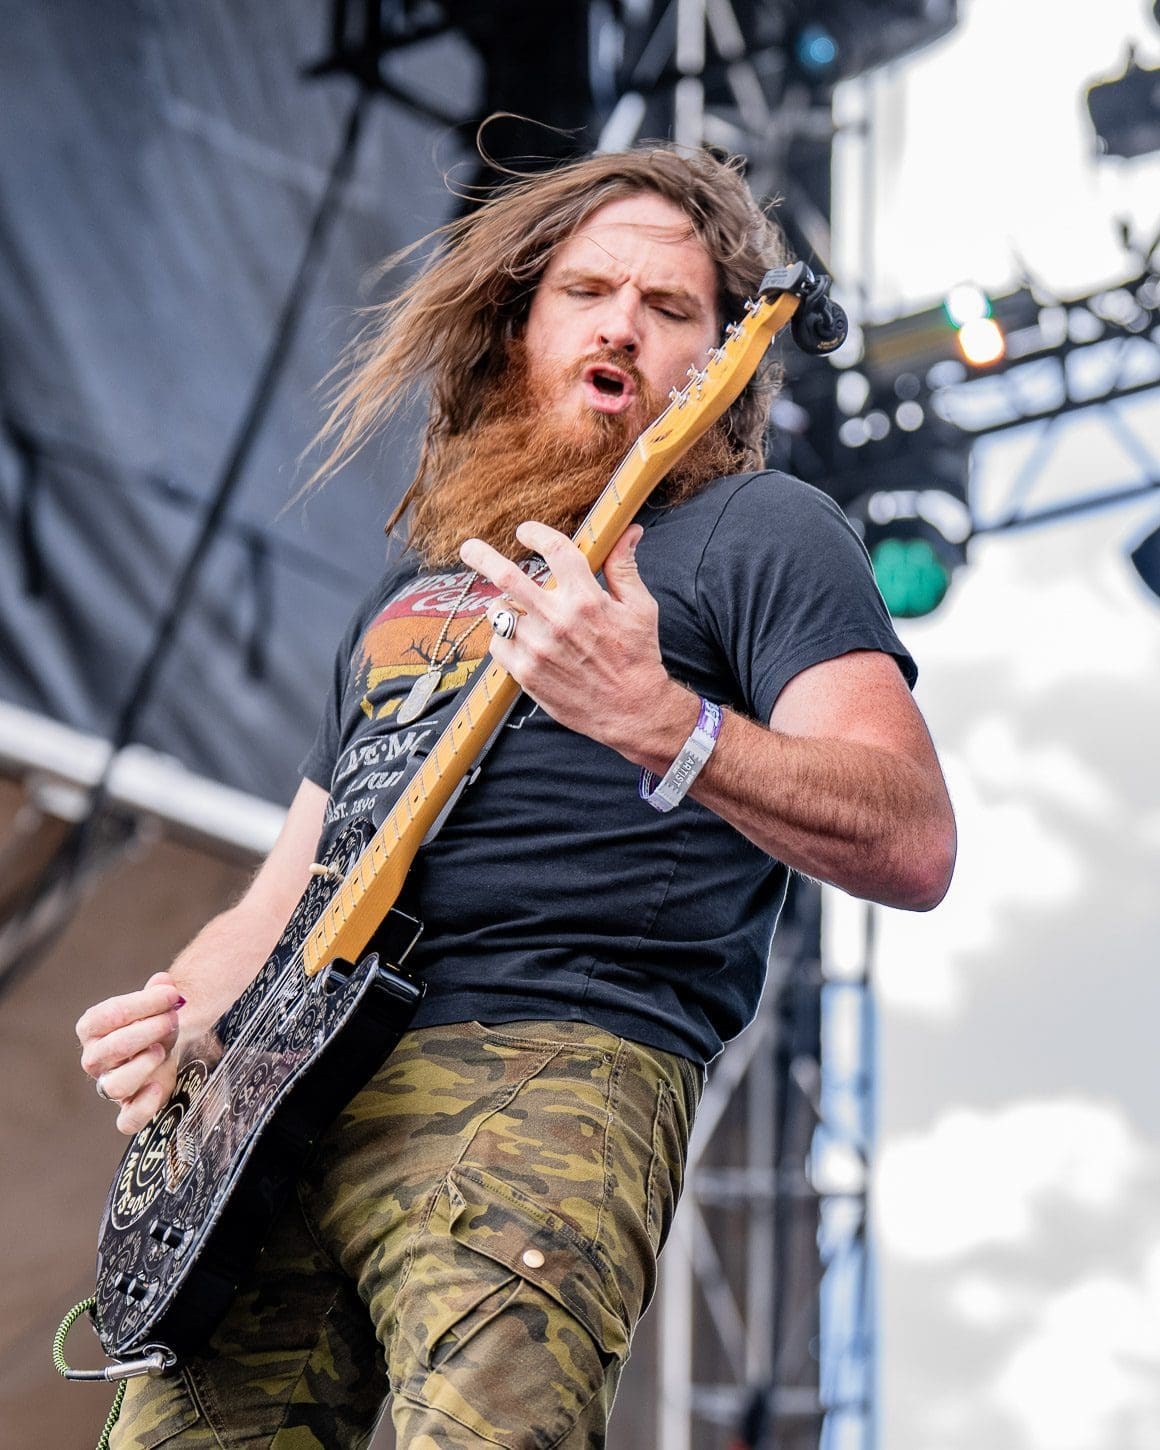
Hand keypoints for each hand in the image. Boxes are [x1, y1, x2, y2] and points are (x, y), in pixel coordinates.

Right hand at [76, 972, 185, 1134]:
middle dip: (146, 1030)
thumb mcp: (159, 1003)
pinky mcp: (130, 1108)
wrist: (174, 1045)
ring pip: (113, 1086)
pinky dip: (143, 1107)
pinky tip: (159, 1086)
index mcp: (93, 1028)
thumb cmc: (158, 1022)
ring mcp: (110, 1085)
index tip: (170, 994)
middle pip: (109, 1049)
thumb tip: (163, 982)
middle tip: (171, 1019)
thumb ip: (160, 991)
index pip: (106, 1016)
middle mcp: (95, 1059)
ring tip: (161, 1050)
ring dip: (141, 1066)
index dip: (141, 1003)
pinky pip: (127, 1121)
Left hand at [460, 521, 687, 759]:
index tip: (525, 531)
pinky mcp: (525, 673)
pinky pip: (497, 644)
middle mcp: (557, 619)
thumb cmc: (636, 656)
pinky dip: (504, 637)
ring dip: (503, 605)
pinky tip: (520, 640)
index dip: (535, 533)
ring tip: (516, 611)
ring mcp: (537, 647)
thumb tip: (628, 531)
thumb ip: (623, 566)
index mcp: (586, 598)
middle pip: (506, 576)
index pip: (553, 550)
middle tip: (469, 548)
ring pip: (499, 612)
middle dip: (482, 556)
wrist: (630, 709)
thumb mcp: (640, 607)